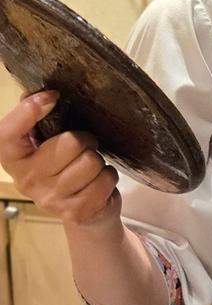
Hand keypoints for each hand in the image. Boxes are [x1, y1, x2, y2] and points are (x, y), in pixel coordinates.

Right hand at [0, 91, 120, 226]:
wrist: (84, 213)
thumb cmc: (64, 169)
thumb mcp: (47, 144)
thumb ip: (38, 120)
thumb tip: (42, 92)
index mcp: (13, 158)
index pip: (6, 134)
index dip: (27, 112)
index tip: (52, 96)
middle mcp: (27, 180)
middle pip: (71, 143)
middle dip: (86, 140)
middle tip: (85, 147)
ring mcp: (51, 199)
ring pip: (92, 162)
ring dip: (99, 162)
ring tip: (90, 169)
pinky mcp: (76, 211)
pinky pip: (106, 180)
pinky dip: (109, 178)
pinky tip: (98, 184)